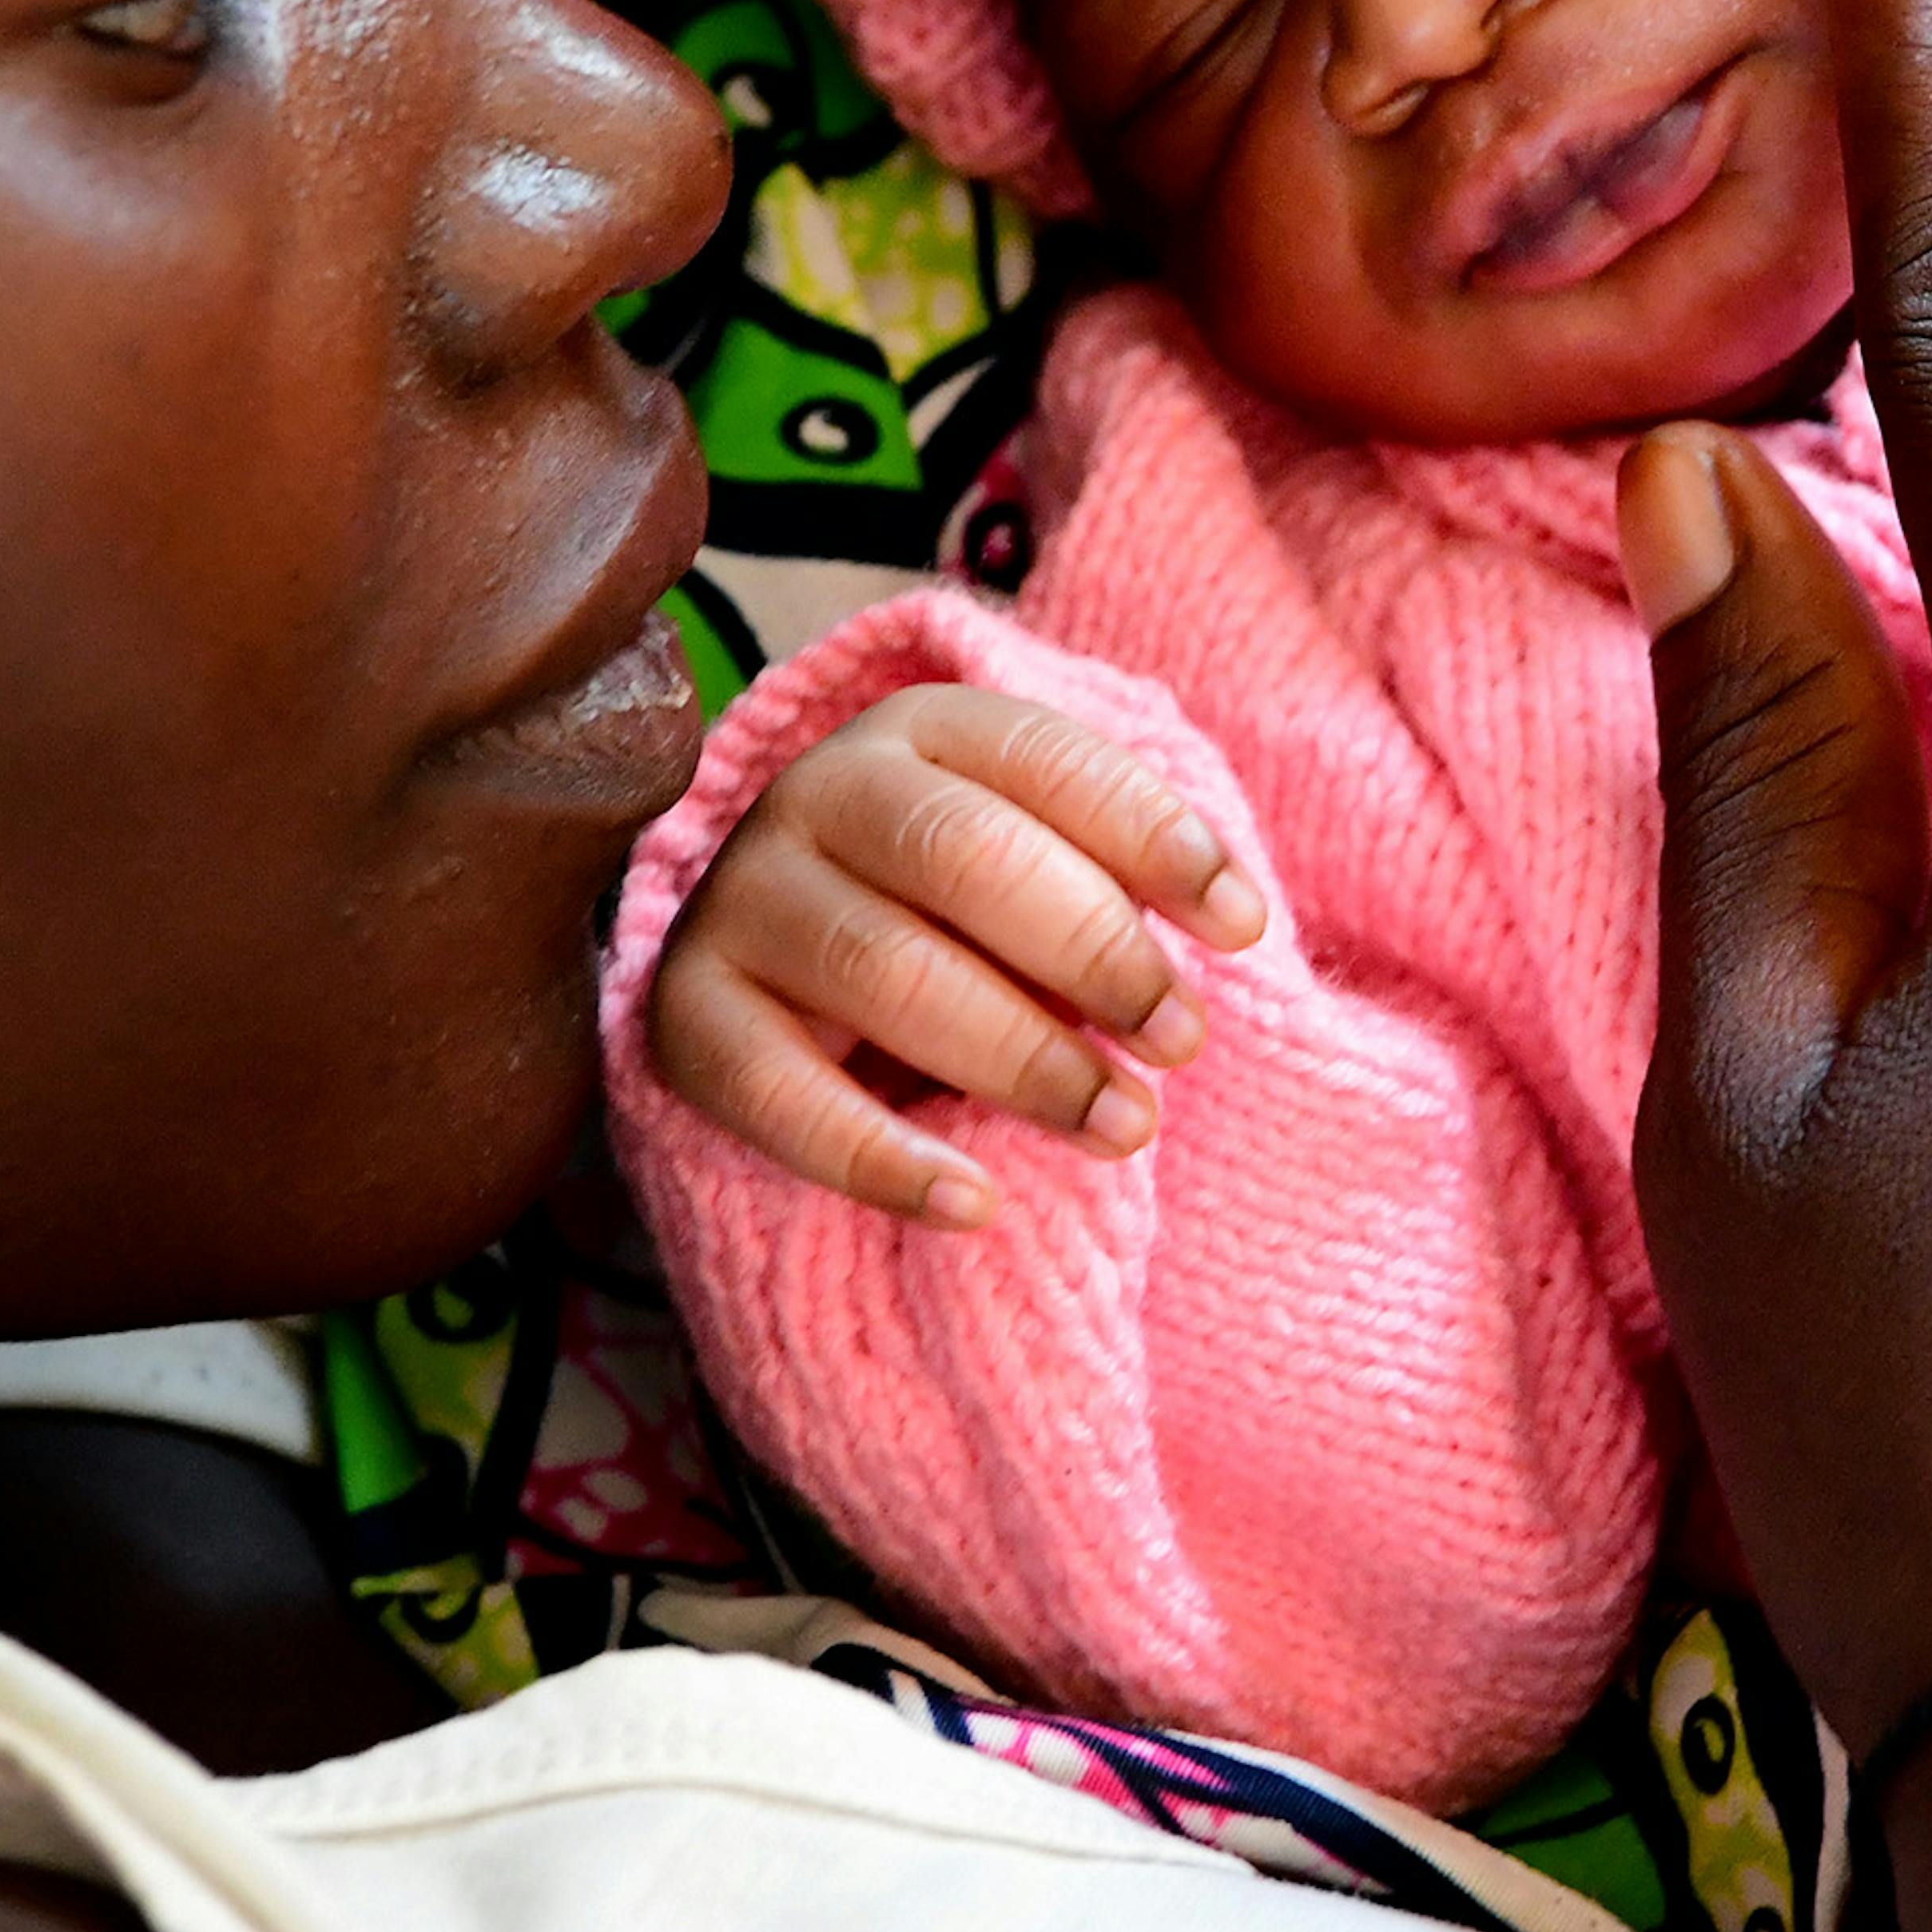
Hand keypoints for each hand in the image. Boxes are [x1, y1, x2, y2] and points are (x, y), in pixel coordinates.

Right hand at [637, 687, 1264, 1226]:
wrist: (787, 974)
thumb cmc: (967, 919)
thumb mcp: (1044, 866)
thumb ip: (1120, 877)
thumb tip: (1233, 923)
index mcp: (921, 729)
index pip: (1047, 759)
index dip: (1154, 837)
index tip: (1245, 928)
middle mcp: (817, 792)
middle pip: (965, 855)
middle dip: (1094, 951)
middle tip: (1181, 1040)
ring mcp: (741, 901)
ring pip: (885, 971)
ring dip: (1021, 1057)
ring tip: (1124, 1125)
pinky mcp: (687, 1018)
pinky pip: (778, 1094)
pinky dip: (879, 1157)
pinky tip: (976, 1203)